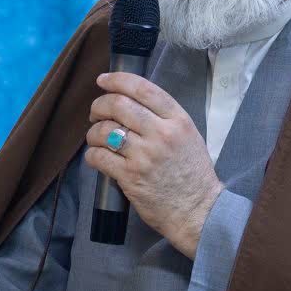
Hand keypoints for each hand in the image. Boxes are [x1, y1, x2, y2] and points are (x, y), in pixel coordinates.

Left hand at [86, 71, 222, 259]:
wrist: (198, 210)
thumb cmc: (192, 174)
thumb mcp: (189, 136)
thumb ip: (164, 117)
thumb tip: (130, 102)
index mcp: (178, 120)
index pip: (142, 88)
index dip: (117, 80)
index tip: (103, 80)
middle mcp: (161, 134)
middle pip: (118, 104)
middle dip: (99, 105)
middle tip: (95, 113)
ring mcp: (144, 155)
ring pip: (104, 130)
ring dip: (93, 132)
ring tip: (96, 138)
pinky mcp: (130, 177)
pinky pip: (99, 156)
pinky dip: (92, 154)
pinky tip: (97, 157)